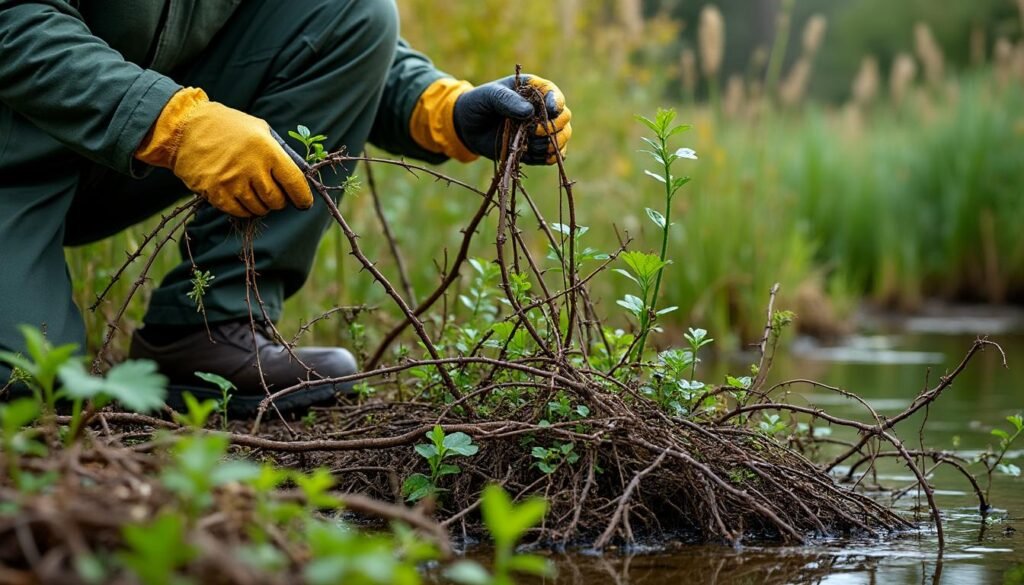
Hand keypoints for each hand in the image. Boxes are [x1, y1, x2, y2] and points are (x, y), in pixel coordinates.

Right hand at [135, 88, 312, 216]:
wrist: (185, 127)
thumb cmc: (227, 126)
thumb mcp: (259, 129)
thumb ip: (278, 150)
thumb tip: (298, 173)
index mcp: (267, 150)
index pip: (294, 183)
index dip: (302, 197)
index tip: (303, 203)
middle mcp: (252, 168)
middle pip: (277, 200)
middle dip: (279, 201)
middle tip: (273, 194)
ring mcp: (233, 183)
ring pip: (259, 209)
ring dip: (260, 206)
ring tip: (254, 193)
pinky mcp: (216, 193)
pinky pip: (239, 212)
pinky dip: (243, 209)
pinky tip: (241, 198)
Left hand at [453, 75, 571, 164]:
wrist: (468, 126)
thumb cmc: (479, 103)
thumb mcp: (490, 96)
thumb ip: (508, 100)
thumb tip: (529, 112)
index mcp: (534, 90)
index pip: (555, 95)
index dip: (556, 103)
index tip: (550, 110)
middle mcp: (542, 110)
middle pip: (564, 118)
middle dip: (552, 126)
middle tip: (532, 130)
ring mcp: (541, 131)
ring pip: (562, 138)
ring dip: (549, 143)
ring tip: (528, 142)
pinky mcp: (536, 149)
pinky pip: (553, 156)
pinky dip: (547, 157)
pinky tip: (531, 153)